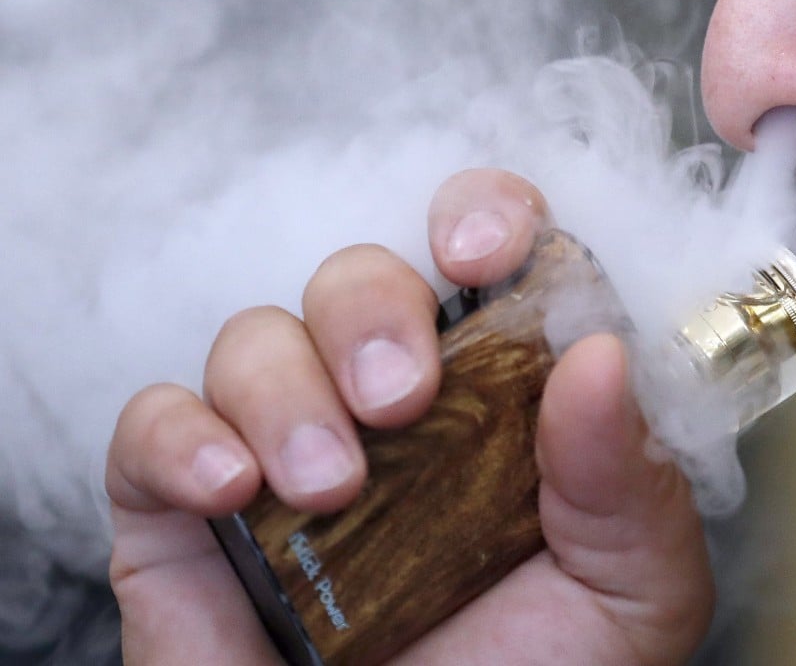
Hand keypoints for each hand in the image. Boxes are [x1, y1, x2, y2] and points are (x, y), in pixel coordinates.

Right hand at [106, 168, 714, 664]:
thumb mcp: (627, 590)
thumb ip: (630, 479)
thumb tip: (602, 354)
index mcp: (497, 398)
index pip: (484, 249)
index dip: (481, 216)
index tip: (477, 253)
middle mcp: (389, 405)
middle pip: (359, 275)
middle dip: (373, 309)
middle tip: (401, 399)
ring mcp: (285, 445)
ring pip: (257, 336)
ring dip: (288, 390)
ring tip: (331, 487)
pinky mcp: (187, 502)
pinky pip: (153, 421)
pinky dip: (182, 438)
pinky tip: (233, 493)